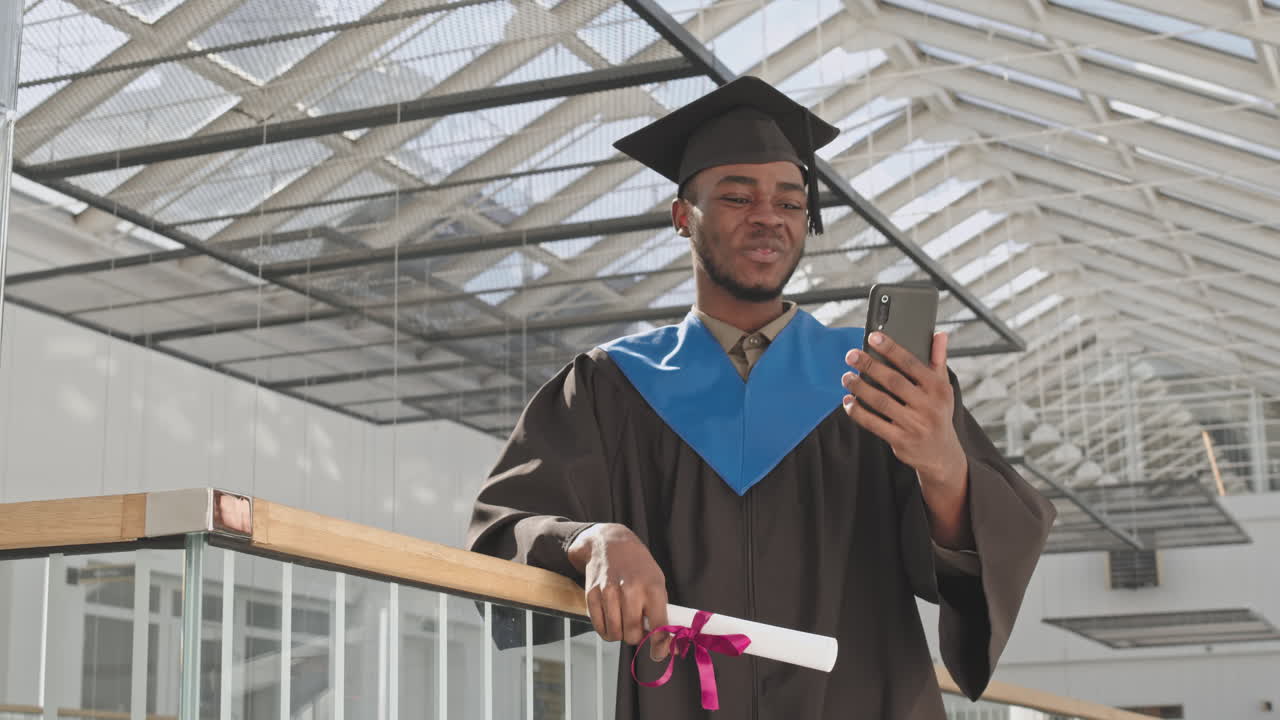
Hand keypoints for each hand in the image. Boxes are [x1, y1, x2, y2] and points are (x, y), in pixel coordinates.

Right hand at [567, 524, 671, 659]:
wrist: (610, 543)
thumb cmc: (638, 566)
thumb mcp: (657, 581)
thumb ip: (661, 611)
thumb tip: (669, 644)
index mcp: (653, 587)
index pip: (659, 626)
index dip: (660, 646)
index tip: (659, 654)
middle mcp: (631, 590)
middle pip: (633, 634)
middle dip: (636, 637)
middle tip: (637, 628)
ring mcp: (609, 592)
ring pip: (614, 634)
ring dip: (620, 634)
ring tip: (623, 621)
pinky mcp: (591, 594)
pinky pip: (599, 627)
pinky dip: (606, 630)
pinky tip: (611, 618)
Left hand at [841, 333, 971, 546]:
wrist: (941, 455)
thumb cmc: (938, 414)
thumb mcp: (943, 388)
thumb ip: (938, 361)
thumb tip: (939, 335)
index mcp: (938, 389)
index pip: (912, 364)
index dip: (891, 349)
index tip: (873, 337)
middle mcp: (928, 406)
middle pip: (893, 381)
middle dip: (869, 366)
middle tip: (851, 355)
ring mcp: (914, 425)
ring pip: (880, 402)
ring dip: (860, 388)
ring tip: (847, 377)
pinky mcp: (900, 440)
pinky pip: (873, 423)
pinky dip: (858, 412)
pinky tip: (848, 402)